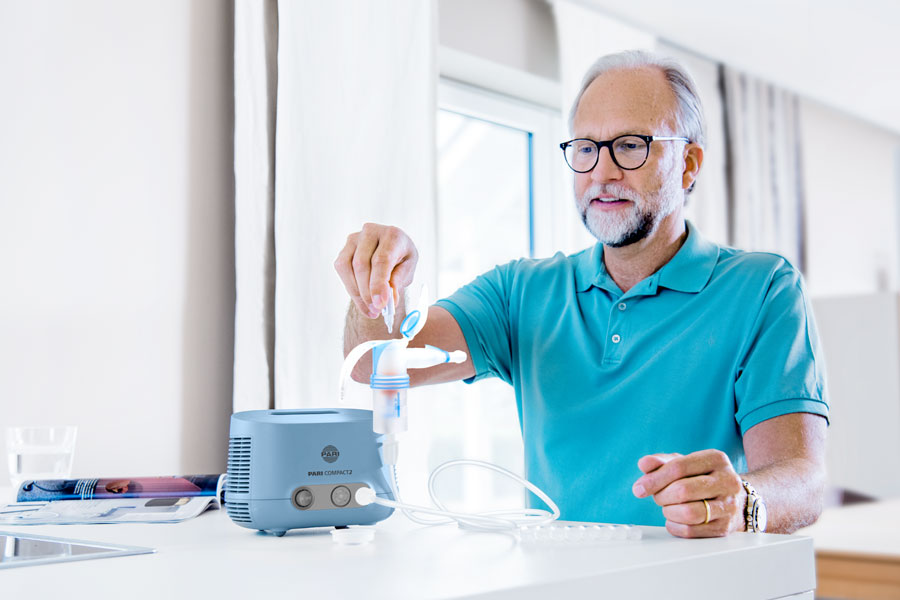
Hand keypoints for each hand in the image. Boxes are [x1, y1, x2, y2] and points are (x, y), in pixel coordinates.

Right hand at [334, 223, 417, 318]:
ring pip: (348, 267)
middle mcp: (371, 231)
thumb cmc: (401, 259)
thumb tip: (388, 301)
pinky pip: (341, 269)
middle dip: (367, 292)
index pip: (382, 260)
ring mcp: (354, 238)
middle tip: (376, 311)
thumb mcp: (407, 270)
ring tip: (371, 309)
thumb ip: (397, 283)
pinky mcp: (344, 248)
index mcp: (393, 235)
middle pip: (362, 264)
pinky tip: (362, 301)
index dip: (379, 284)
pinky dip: (351, 289)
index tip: (381, 304)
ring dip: (357, 293)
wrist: (392, 248)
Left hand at [632, 450, 746, 537]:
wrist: (735, 499)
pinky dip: (675, 526)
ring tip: (668, 507)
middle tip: (659, 497)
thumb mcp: (684, 464)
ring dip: (669, 512)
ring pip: (688, 513)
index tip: (639, 488)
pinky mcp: (725, 528)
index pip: (678, 468)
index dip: (654, 479)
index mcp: (716, 459)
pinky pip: (691, 531)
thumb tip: (644, 464)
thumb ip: (661, 462)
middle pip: (682, 491)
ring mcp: (729, 506)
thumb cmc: (702, 479)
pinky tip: (675, 519)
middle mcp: (728, 481)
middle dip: (662, 496)